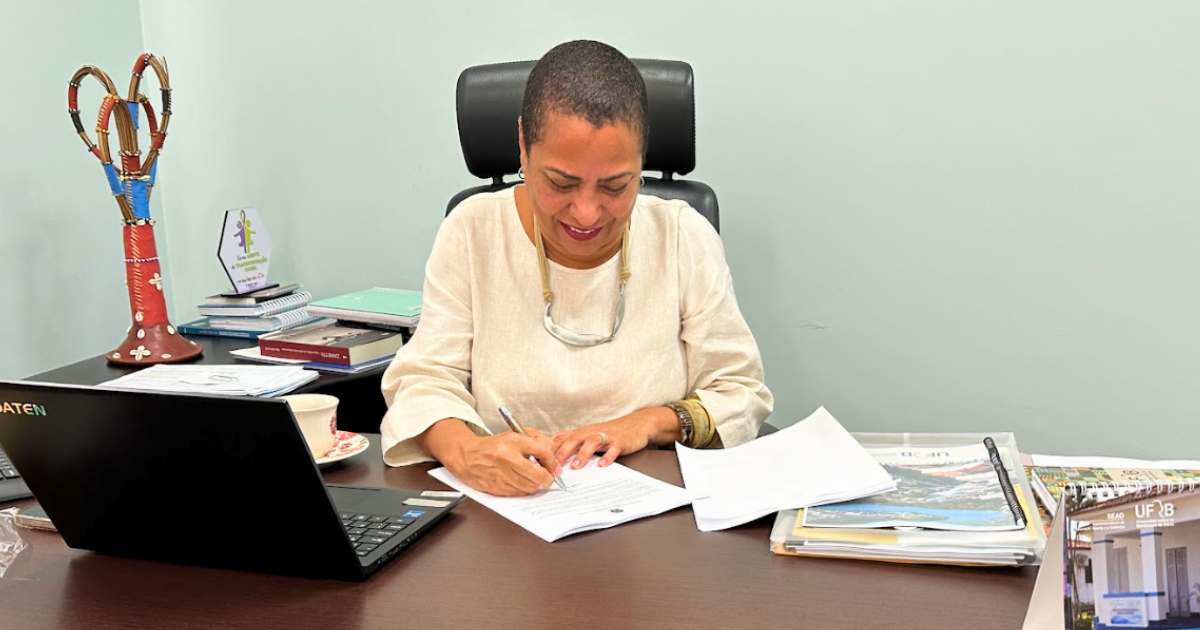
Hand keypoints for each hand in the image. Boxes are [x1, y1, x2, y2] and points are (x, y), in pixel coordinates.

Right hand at [446, 428, 562, 496]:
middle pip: (540, 475)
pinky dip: (522, 489)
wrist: (466, 456)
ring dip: (534, 484)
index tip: (553, 466)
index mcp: (514, 441)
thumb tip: (553, 453)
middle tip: (547, 478)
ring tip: (530, 478)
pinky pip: (519, 493)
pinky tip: (518, 481)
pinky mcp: (496, 487)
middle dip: (548, 478)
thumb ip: (536, 439)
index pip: (544, 452)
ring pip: (531, 487)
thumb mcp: (514, 434)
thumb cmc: (492, 446)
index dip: (553, 461)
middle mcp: (507, 457)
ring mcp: (502, 474)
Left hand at [553, 408, 676, 468]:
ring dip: (583, 454)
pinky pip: (613, 449)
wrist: (636, 424)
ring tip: (575, 467)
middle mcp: (591, 432)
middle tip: (554, 467)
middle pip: (574, 439)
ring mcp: (606, 436)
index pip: (562, 439)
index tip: (541, 462)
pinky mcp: (620, 441)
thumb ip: (571, 438)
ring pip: (592, 442)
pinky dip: (608, 456)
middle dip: (563, 453)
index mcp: (582, 433)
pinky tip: (603, 465)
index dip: (551, 450)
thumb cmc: (610, 432)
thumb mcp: (589, 433)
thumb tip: (551, 443)